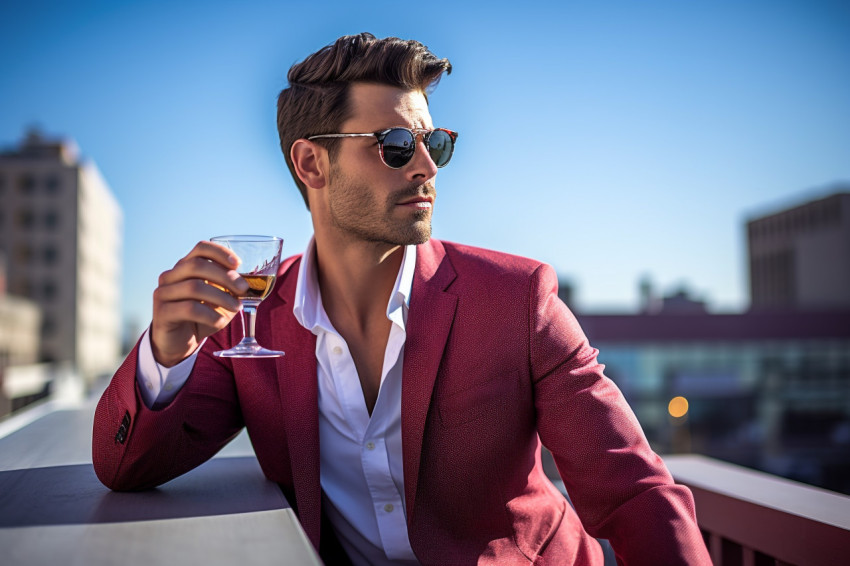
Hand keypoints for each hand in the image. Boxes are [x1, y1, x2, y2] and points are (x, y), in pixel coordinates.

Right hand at [151, 241, 248, 366]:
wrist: (178, 344)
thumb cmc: (200, 318)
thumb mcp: (219, 301)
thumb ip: (230, 290)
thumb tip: (248, 284)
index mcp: (185, 268)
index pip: (201, 249)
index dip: (220, 252)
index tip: (238, 263)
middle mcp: (170, 277)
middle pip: (197, 265)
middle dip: (225, 276)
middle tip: (243, 289)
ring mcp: (163, 294)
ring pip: (194, 287)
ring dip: (221, 297)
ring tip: (236, 307)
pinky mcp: (162, 313)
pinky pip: (189, 309)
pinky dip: (209, 314)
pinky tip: (220, 322)